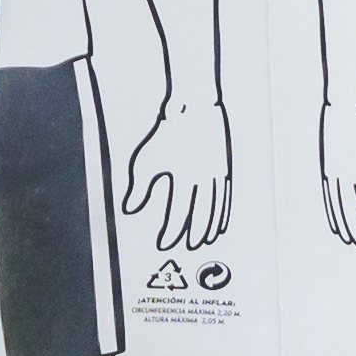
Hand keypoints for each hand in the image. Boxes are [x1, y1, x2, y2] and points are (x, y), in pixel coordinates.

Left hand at [123, 98, 231, 251]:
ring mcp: (217, 174)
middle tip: (188, 248)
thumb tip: (130, 210)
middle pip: (200, 215)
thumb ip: (139, 188)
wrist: (193, 107)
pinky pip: (225, 197)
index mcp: (184, 178)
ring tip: (205, 240)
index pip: (178, 213)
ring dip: (211, 226)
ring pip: (216, 208)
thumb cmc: (165, 133)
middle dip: (193, 234)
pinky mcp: (224, 168)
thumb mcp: (145, 160)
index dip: (171, 232)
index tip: (165, 244)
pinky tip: (219, 223)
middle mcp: (204, 179)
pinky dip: (223, 212)